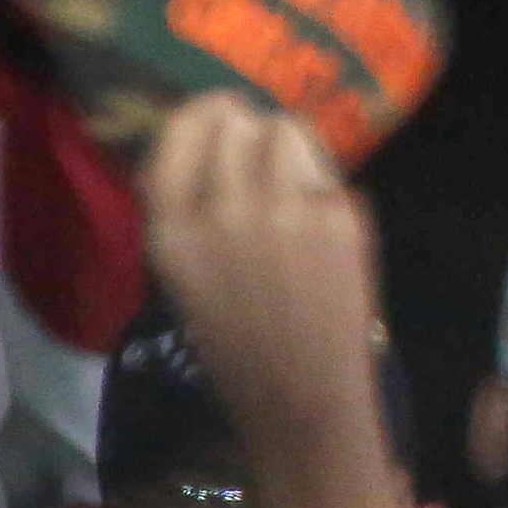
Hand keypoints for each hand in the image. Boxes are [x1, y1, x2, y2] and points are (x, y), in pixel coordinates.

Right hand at [138, 93, 382, 448]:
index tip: (221, 113)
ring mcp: (284, 210)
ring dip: (288, 147)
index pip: (181, 131)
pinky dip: (321, 183)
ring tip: (291, 184)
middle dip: (249, 133)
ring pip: (286, 130)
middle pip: (238, 122)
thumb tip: (197, 136)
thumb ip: (182, 207)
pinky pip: (326, 169)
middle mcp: (224, 211)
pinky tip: (319, 221)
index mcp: (171, 230)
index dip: (204, 114)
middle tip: (261, 161)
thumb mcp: (180, 275)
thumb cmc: (235, 341)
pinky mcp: (336, 216)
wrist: (300, 395)